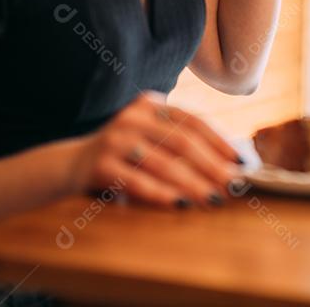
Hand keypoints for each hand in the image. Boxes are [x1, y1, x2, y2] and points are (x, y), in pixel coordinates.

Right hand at [69, 92, 241, 207]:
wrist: (67, 166)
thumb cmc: (123, 157)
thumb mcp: (149, 139)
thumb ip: (180, 143)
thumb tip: (231, 166)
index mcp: (151, 105)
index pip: (193, 121)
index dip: (219, 141)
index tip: (241, 162)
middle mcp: (133, 117)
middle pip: (182, 142)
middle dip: (212, 166)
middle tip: (233, 186)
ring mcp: (115, 138)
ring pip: (163, 163)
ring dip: (192, 183)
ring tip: (213, 199)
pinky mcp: (100, 165)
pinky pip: (137, 181)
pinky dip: (161, 194)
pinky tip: (181, 204)